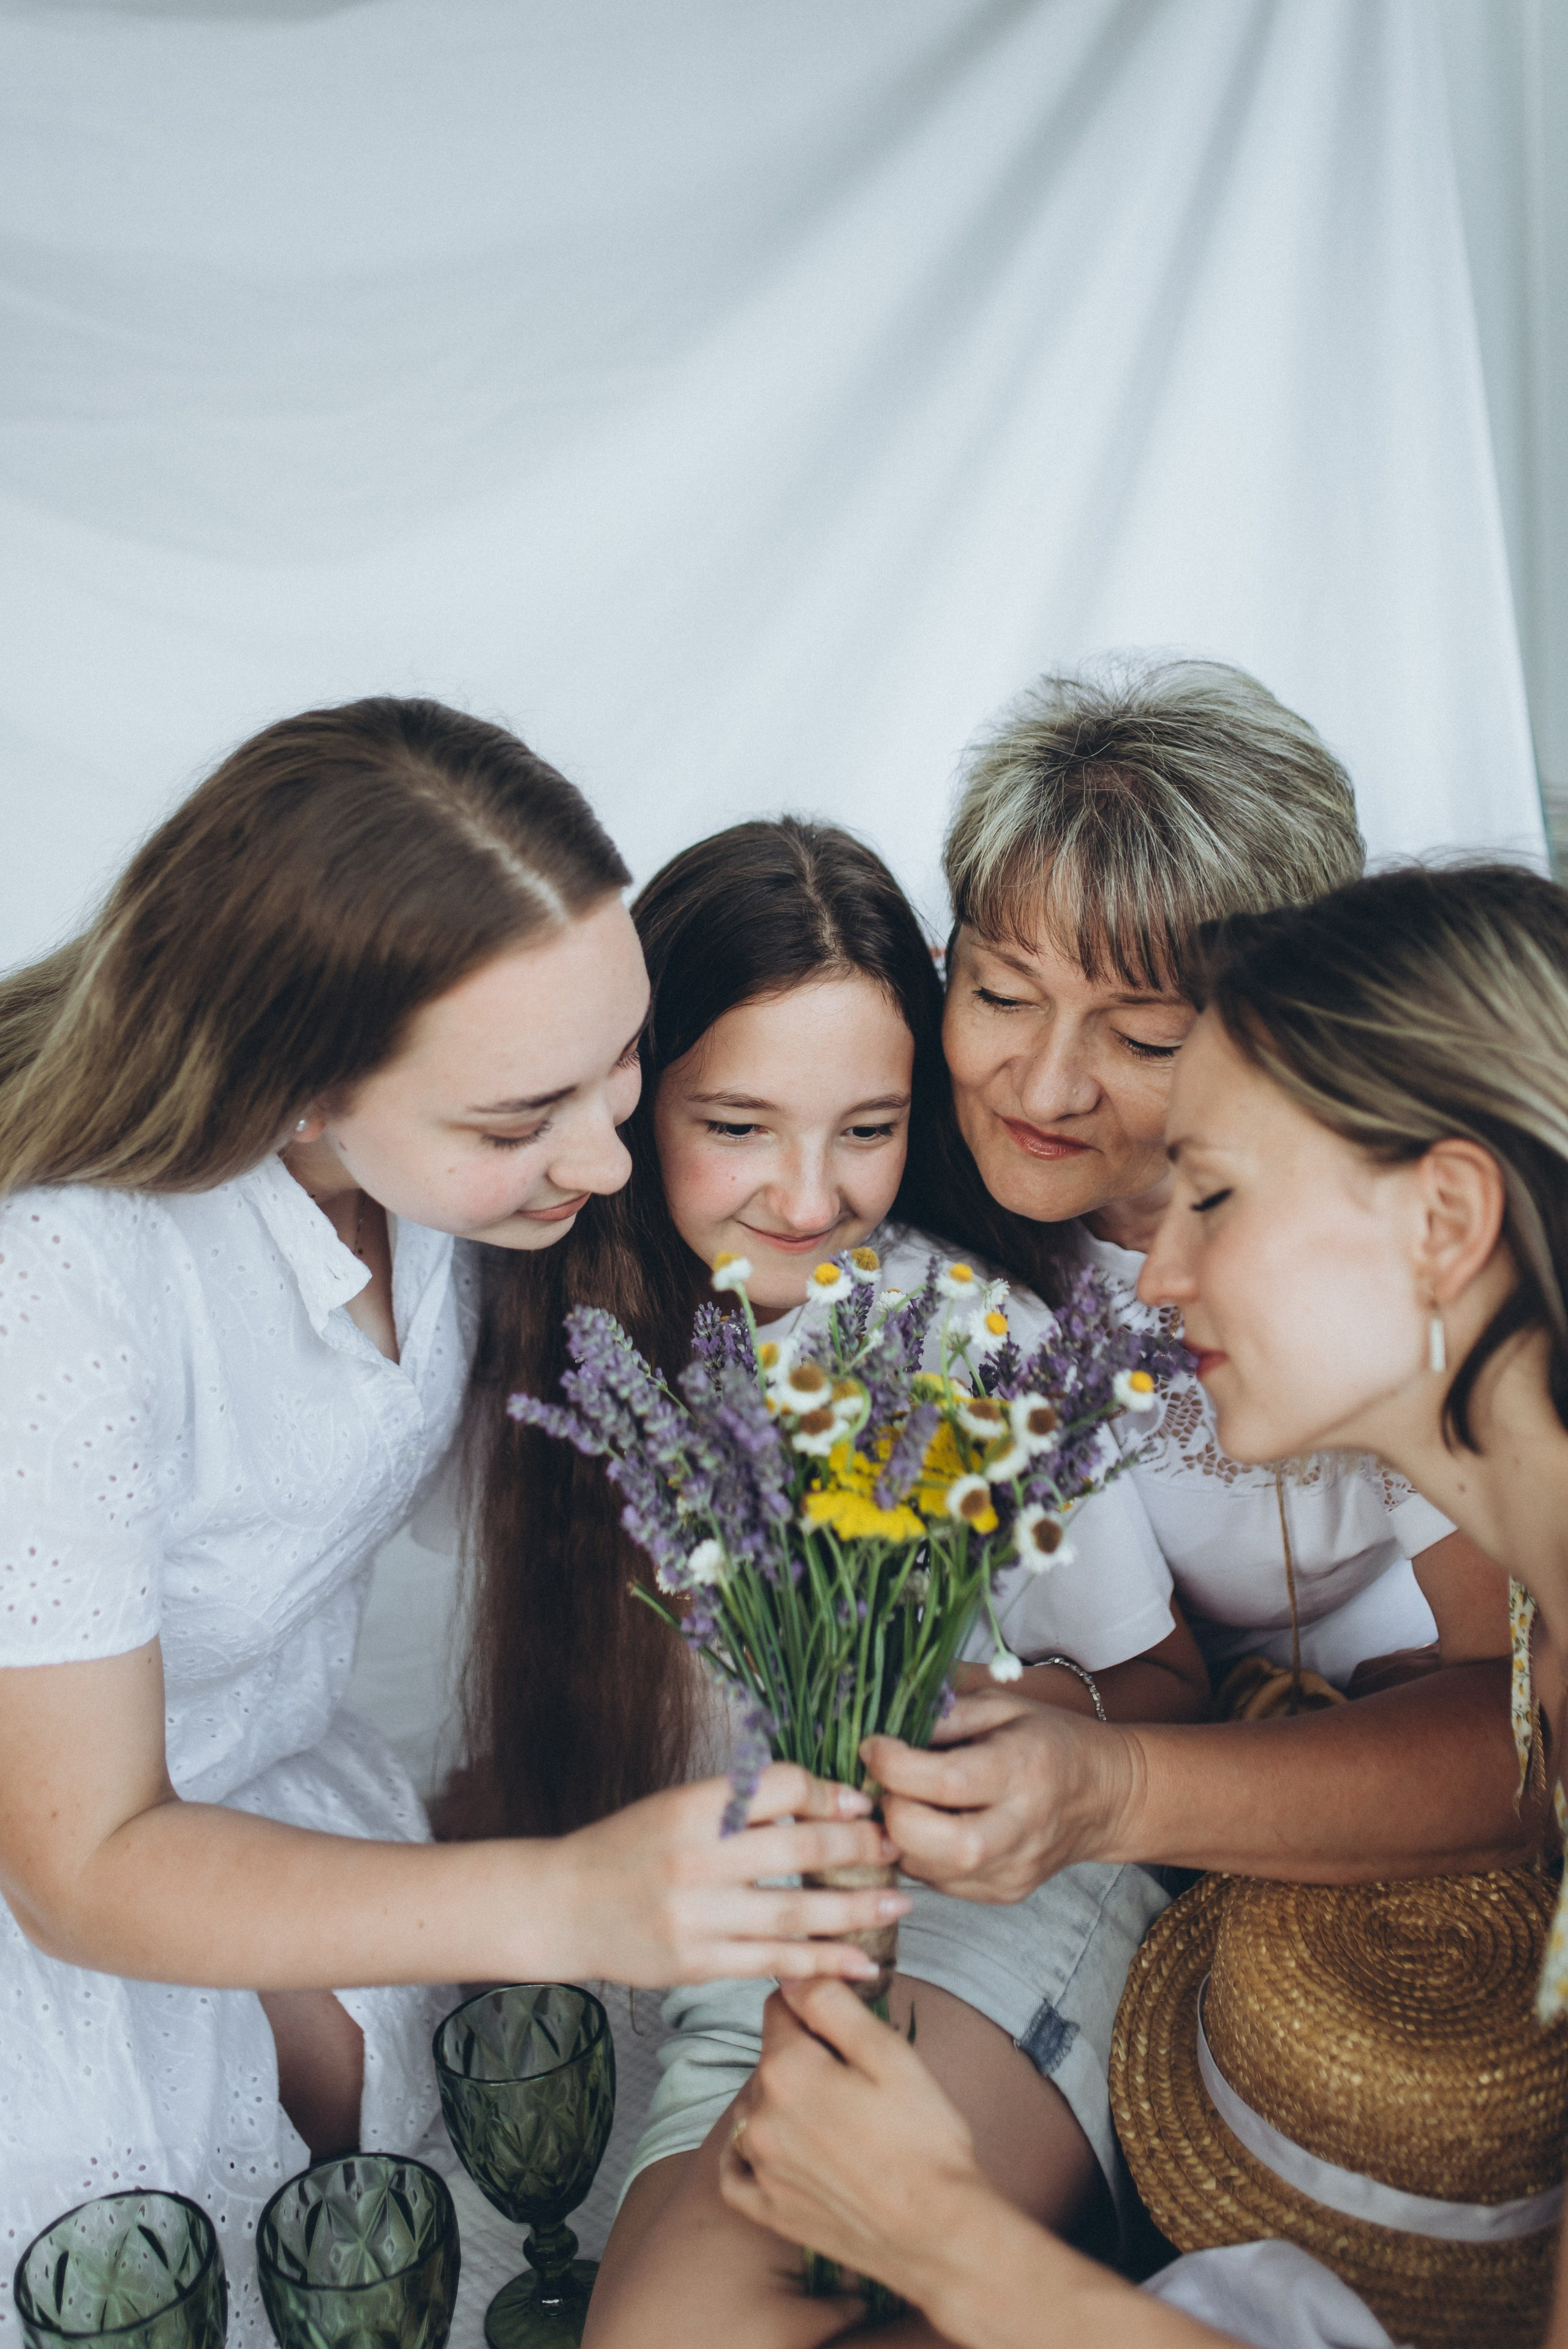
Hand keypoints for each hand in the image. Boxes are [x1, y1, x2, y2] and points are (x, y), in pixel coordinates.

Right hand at [543, 1764, 908, 1985]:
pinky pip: (771, 1964)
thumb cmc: (627, 1847)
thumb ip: (739, 1803)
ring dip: (854, 1912)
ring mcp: (695, 1917)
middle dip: (857, 1849)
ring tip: (898, 1905)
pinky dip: (820, 1964)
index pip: (777, 1787)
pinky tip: (860, 1963)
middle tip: (897, 1848)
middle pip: (797, 1851)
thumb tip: (821, 1800)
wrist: (562, 1905)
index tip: (859, 1802)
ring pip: (793, 1915)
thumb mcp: (677, 1805)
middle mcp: (694, 1859)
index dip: (826, 1793)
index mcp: (691, 1807)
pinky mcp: (695, 1964)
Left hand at [719, 1978, 987, 2293]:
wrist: (940, 2234)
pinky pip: (736, 2172)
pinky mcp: (767, 2211)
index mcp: (788, 2070)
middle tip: (857, 2083)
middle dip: (805, 2059)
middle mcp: (759, 2116)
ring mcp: (759, 2167)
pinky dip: (749, 2157)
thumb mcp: (890, 2054)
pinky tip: (780, 2153)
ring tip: (841, 2125)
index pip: (780, 2008)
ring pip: (757, 2110)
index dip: (815, 2009)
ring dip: (785, 2106)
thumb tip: (792, 1972)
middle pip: (772, 2060)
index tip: (844, 2027)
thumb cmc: (923, 2142)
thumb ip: (832, 2004)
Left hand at [861, 1690, 1138, 1902]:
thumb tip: (883, 1726)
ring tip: (904, 1800)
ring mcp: (1012, 1870)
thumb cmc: (1048, 1741)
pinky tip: (929, 1824)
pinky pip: (937, 1883)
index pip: (945, 1782)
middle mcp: (1020, 1829)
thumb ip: (944, 1714)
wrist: (1105, 1797)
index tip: (872, 1745)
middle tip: (885, 1782)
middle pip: (932, 1842)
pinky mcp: (1002, 1894)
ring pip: (925, 1870)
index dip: (893, 1765)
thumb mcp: (1002, 1707)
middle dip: (890, 1810)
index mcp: (1023, 1770)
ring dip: (897, 1836)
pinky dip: (918, 1854)